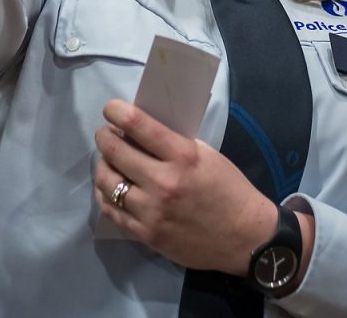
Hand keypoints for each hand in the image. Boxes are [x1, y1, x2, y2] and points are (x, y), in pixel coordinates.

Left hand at [92, 99, 278, 273]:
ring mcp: (152, 210)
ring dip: (102, 165)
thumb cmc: (229, 189)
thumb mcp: (207, 156)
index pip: (138, 126)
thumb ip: (175, 144)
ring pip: (107, 181)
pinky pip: (111, 210)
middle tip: (105, 133)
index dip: (117, 112)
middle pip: (115, 152)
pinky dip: (104, 194)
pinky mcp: (146, 234)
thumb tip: (141, 132)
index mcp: (183, 156)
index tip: (110, 108)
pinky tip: (109, 187)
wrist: (244, 237)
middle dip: (104, 137)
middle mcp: (163, 182)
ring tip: (107, 160)